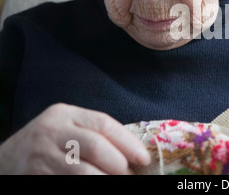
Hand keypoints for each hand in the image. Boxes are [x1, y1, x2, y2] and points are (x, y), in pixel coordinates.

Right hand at [0, 103, 149, 173]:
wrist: (4, 161)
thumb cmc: (47, 145)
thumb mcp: (66, 129)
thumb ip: (94, 134)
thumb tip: (133, 152)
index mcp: (65, 113)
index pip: (104, 124)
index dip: (128, 142)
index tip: (143, 158)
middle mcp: (52, 131)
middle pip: (96, 146)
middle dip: (119, 163)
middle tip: (129, 174)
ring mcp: (41, 155)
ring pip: (83, 171)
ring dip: (106, 179)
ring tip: (118, 181)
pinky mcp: (36, 176)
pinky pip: (69, 183)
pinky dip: (89, 186)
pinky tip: (97, 185)